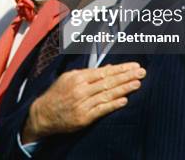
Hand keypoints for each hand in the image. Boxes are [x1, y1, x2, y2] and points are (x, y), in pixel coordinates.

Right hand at [21, 62, 145, 142]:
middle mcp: (80, 89)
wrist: (43, 114)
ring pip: (107, 94)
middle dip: (126, 76)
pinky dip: (113, 105)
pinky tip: (124, 100)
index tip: (134, 66)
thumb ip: (89, 73)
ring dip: (124, 89)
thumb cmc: (58, 94)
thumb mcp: (69, 78)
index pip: (104, 71)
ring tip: (137, 83)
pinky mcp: (83, 118)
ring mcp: (82, 104)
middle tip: (141, 72)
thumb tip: (108, 68)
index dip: (120, 68)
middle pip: (108, 81)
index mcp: (78, 77)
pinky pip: (101, 110)